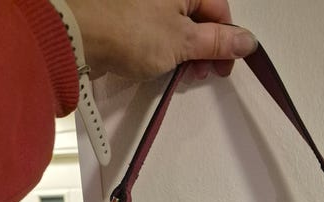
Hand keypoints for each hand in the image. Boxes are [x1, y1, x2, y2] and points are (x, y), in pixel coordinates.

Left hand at [66, 0, 256, 80]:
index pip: (218, 9)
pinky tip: (162, 67)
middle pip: (198, 17)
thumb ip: (217, 43)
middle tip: (202, 73)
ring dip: (185, 54)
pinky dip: (164, 51)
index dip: (226, 40)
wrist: (78, 36)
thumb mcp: (183, 41)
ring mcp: (145, 4)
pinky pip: (156, 32)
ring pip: (177, 27)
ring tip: (181, 74)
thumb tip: (246, 42)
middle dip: (204, 49)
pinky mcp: (128, 17)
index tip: (225, 66)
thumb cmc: (128, 30)